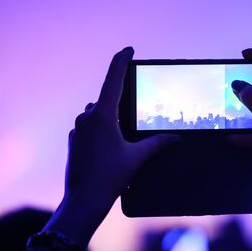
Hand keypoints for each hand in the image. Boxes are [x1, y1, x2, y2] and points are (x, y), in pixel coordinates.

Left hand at [65, 47, 176, 204]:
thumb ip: (157, 143)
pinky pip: (90, 125)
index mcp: (102, 115)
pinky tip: (111, 144)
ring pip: (97, 112)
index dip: (121, 60)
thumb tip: (176, 137)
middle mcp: (87, 117)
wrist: (83, 200)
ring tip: (124, 132)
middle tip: (136, 105)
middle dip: (120, 98)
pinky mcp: (75, 140)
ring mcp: (78, 128)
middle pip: (106, 97)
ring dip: (110, 115)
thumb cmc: (110, 177)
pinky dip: (101, 127)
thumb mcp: (137, 157)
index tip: (129, 50)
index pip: (113, 79)